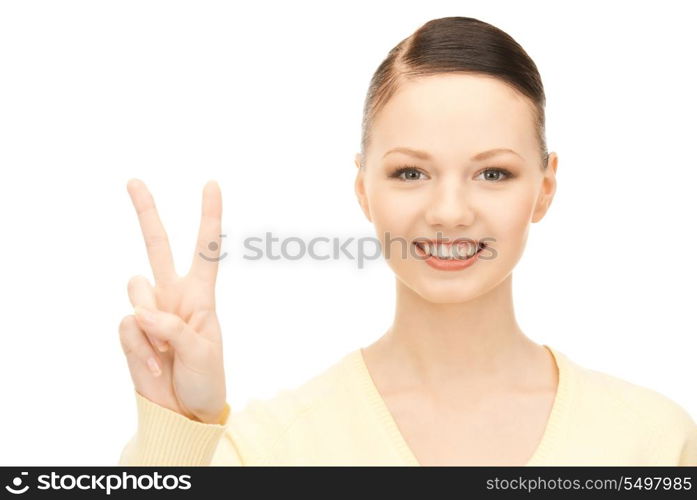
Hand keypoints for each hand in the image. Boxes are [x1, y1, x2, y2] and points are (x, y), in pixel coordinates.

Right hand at [118, 179, 226, 424]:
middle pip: (157, 247)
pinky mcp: (131, 331)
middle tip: (134, 181)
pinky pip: (127, 325)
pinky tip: (154, 364)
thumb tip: (142, 310)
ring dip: (150, 322)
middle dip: (146, 213)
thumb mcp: (204, 355)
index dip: (209, 218)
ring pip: (136, 288)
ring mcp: (150, 312)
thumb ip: (175, 328)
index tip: (211, 185)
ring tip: (167, 352)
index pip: (205, 250)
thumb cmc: (206, 380)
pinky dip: (141, 347)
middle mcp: (173, 296)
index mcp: (201, 296)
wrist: (183, 410)